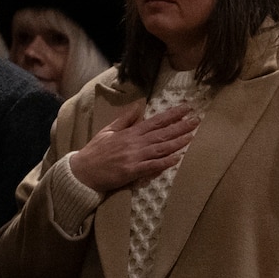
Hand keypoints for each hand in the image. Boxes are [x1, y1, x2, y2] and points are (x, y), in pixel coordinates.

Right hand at [69, 100, 198, 194]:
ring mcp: (134, 157)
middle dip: (181, 126)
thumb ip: (125, 119)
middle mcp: (134, 143)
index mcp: (129, 133)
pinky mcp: (131, 171)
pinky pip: (152, 166)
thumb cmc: (94, 152)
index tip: (187, 108)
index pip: (155, 121)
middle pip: (162, 133)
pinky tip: (177, 158)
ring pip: (160, 148)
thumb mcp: (107, 131)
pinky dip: (165, 162)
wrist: (81, 172)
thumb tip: (139, 105)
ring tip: (192, 136)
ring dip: (177, 142)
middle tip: (197, 120)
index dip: (172, 114)